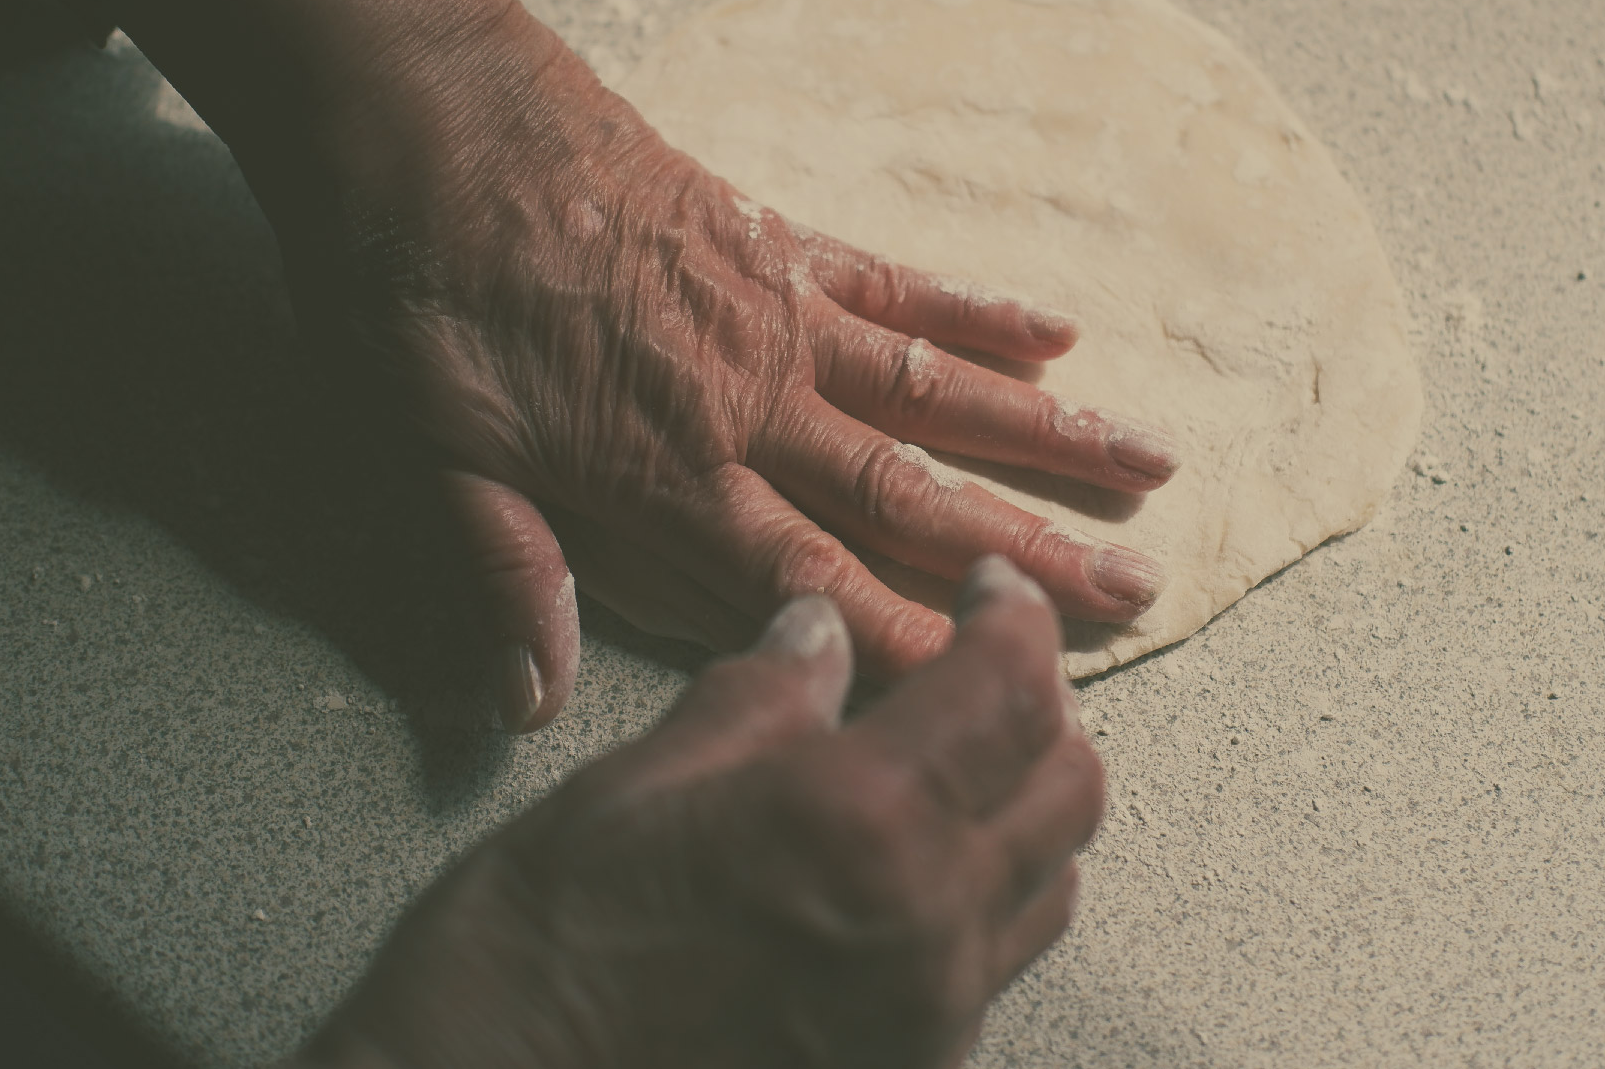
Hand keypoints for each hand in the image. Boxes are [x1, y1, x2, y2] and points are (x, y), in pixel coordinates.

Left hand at [124, 0, 1180, 728]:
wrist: (425, 112)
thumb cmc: (412, 288)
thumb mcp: (421, 447)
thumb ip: (501, 569)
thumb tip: (533, 698)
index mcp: (662, 476)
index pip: (812, 588)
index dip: (914, 646)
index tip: (1008, 688)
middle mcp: (747, 406)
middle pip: (910, 497)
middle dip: (1027, 554)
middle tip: (1141, 585)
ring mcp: (774, 317)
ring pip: (934, 391)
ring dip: (1046, 434)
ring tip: (1151, 463)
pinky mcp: (776, 240)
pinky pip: (898, 283)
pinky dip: (980, 308)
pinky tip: (1057, 331)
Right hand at [287, 558, 1102, 1068]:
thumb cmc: (535, 950)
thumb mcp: (638, 781)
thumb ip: (760, 695)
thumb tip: (818, 631)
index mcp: (860, 820)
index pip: (1009, 689)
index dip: (1018, 618)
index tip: (995, 587)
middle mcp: (924, 924)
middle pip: (1069, 786)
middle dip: (1039, 706)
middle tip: (975, 664)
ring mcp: (927, 1016)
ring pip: (1051, 880)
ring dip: (1024, 802)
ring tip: (950, 760)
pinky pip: (994, 965)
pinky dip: (984, 893)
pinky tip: (907, 866)